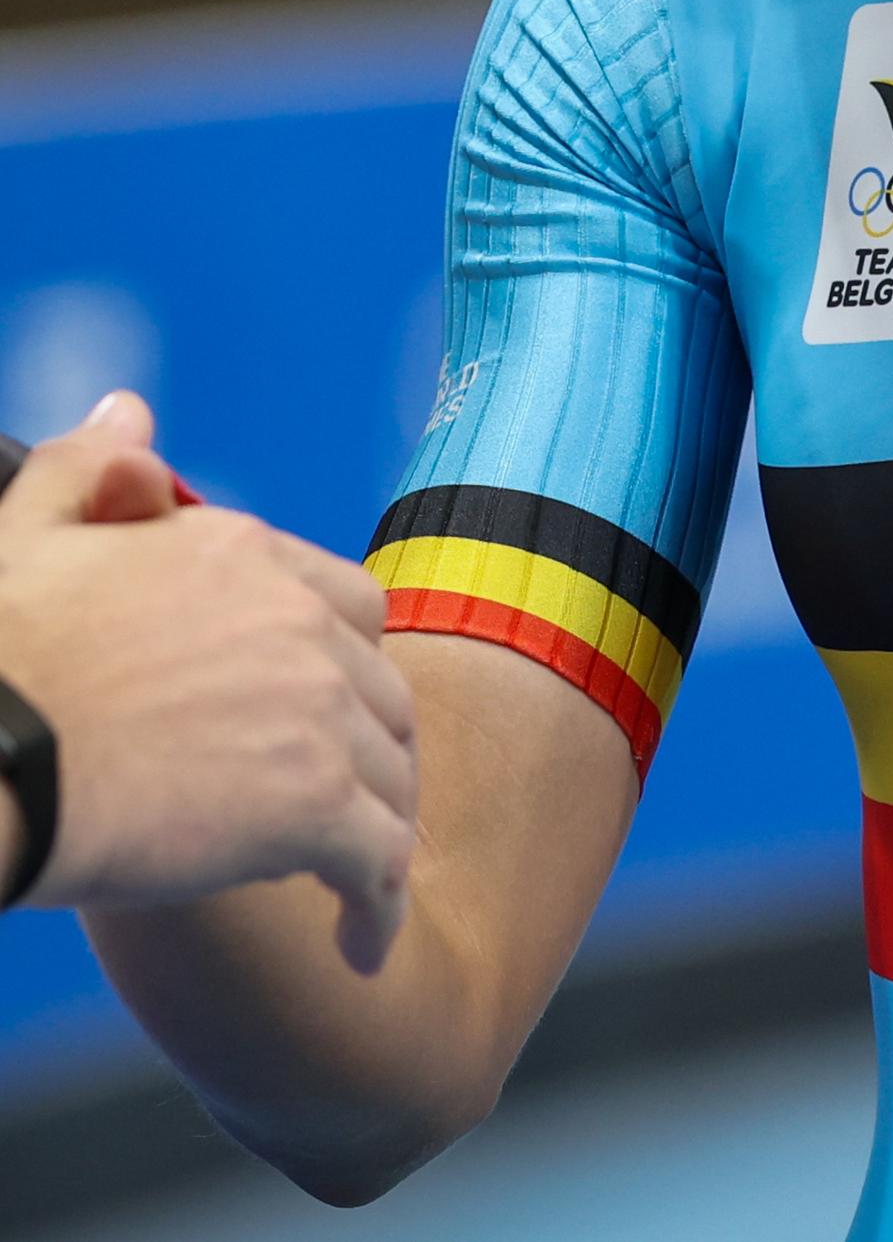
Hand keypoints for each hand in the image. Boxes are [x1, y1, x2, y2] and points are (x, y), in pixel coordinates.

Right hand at [0, 396, 416, 971]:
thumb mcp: (30, 533)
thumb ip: (90, 467)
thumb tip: (131, 408)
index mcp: (242, 555)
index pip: (347, 605)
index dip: (342, 665)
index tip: (319, 717)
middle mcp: (299, 621)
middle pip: (382, 691)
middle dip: (372, 748)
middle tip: (347, 805)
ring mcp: (316, 711)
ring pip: (392, 774)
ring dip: (379, 827)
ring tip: (354, 880)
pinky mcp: (313, 805)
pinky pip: (379, 861)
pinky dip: (378, 907)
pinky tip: (359, 947)